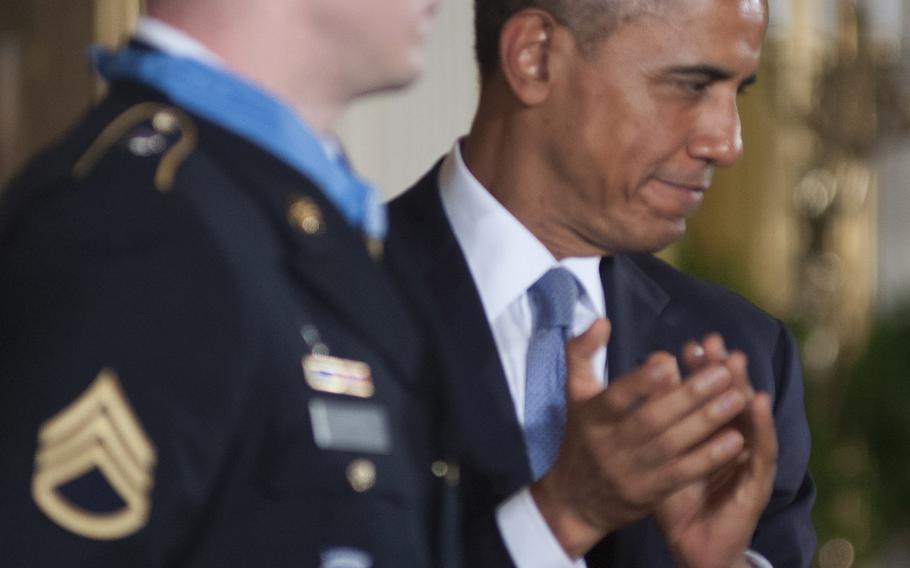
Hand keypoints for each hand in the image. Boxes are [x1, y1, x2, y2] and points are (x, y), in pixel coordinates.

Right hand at [531, 320, 750, 557]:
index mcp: (591, 416)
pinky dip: (709, 457)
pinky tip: (736, 440)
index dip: (641, 381)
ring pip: (672, 445)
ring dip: (707, 422)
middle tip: (722, 373)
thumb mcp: (574, 394)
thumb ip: (581, 354)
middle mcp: (609, 445)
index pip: (615, 397)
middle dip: (689, 396)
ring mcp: (630, 472)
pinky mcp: (649, 494)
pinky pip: (683, 474)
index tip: (669, 360)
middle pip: (651, 419)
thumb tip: (602, 321)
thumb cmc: (581, 436)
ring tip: (737, 398)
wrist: (575, 500)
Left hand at [655, 335, 777, 567]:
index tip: (690, 344)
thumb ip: (651, 422)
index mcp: (705, 433)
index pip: (704, 395)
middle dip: (720, 368)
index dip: (699, 370)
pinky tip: (757, 402)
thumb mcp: (658, 456)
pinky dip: (761, 424)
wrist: (693, 545)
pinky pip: (760, 449)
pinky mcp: (756, 482)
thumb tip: (638, 387)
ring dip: (742, 386)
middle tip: (711, 340)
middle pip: (727, 397)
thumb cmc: (676, 498)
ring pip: (747, 416)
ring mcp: (746, 460)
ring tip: (735, 359)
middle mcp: (730, 440)